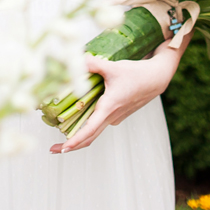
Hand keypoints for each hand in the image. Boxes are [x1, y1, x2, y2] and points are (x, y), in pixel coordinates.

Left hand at [51, 48, 180, 153]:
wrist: (157, 78)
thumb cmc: (137, 73)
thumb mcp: (114, 67)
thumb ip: (93, 64)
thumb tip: (75, 59)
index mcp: (109, 108)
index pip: (90, 130)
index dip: (75, 141)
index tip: (63, 149)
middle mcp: (112, 116)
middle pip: (89, 137)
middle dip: (71, 145)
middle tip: (52, 150)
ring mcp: (115, 117)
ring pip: (94, 130)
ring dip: (78, 133)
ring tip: (60, 133)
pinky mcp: (117, 113)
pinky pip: (100, 121)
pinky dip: (88, 122)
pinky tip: (79, 113)